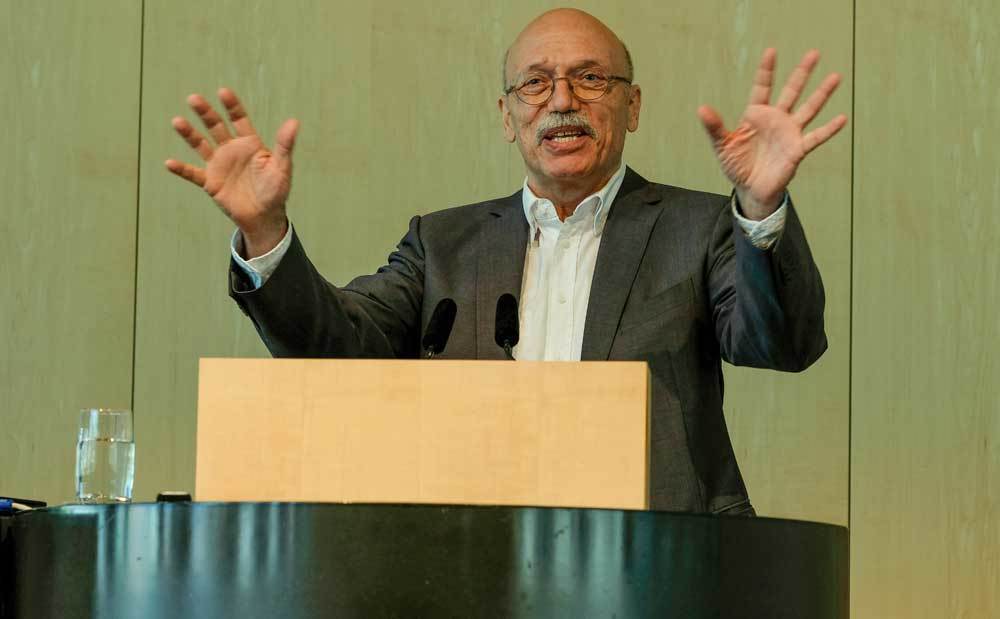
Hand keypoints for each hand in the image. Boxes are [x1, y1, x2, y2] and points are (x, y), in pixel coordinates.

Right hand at [165, 88, 298, 257]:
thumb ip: (284, 145)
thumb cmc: (275, 190)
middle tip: (193, 98)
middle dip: (205, 112)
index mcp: (249, 143)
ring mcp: (219, 165)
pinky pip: (194, 174)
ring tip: (177, 121)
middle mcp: (231, 150)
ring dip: (189, 134)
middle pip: (215, 126)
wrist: (264, 216)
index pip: (239, 119)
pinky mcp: (211, 182)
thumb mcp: (282, 167)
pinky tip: (169, 163)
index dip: (231, 106)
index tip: (223, 92)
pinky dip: (182, 170)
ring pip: (201, 145)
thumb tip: (294, 122)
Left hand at [697, 49, 846, 219]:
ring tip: (835, 76)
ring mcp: (789, 133)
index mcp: (756, 115)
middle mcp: (776, 119)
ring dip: (822, 94)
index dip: (767, 70)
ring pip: (808, 108)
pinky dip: (828, 129)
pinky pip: (815, 137)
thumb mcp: (722, 146)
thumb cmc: (736, 165)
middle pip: (791, 91)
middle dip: (802, 73)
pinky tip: (841, 118)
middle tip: (813, 53)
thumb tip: (701, 109)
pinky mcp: (797, 149)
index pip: (762, 87)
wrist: (750, 189)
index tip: (772, 51)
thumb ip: (714, 127)